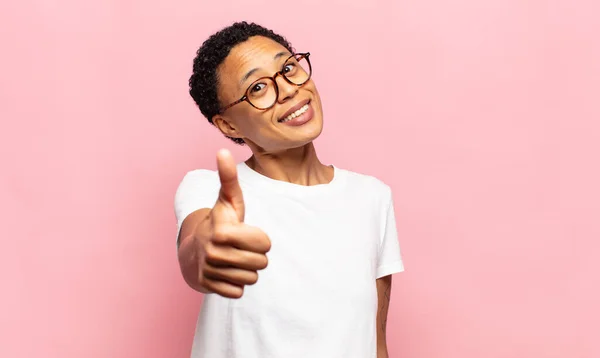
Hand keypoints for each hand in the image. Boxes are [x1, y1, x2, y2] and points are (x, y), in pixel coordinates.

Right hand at [194, 149, 270, 297]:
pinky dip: (236, 284)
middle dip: (256, 255)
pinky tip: (227, 271)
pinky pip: (239, 292)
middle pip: (261, 263)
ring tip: (235, 258)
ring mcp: (210, 271)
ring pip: (251, 279)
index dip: (262, 239)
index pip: (265, 244)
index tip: (248, 233)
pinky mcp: (208, 286)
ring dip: (247, 270)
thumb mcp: (228, 200)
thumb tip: (223, 150)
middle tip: (241, 247)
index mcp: (222, 231)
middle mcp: (214, 252)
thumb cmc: (220, 221)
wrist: (194, 249)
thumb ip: (229, 178)